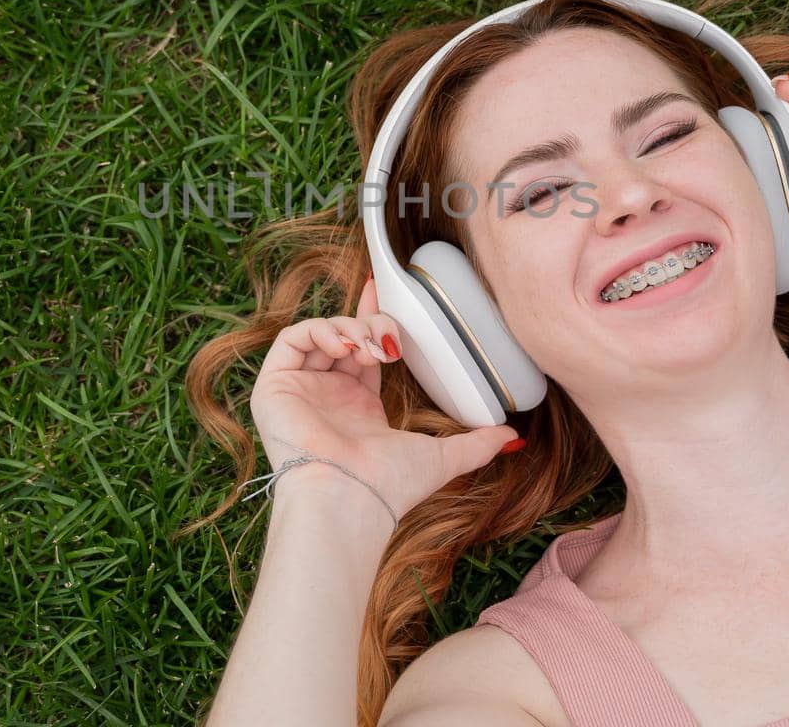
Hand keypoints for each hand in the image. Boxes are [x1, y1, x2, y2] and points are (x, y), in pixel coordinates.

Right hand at [248, 277, 521, 520]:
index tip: (387, 288)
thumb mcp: (441, 457)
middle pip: (344, 333)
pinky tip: (345, 346)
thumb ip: (475, 444)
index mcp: (358, 406)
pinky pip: (291, 340)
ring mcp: (299, 389)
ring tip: (370, 347)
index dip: (376, 318)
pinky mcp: (274, 386)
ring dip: (349, 327)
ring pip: (320, 332)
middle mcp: (326, 394)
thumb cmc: (388, 486)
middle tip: (391, 337)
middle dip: (368, 319)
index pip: (365, 348)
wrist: (348, 499)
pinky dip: (319, 331)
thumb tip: (513, 438)